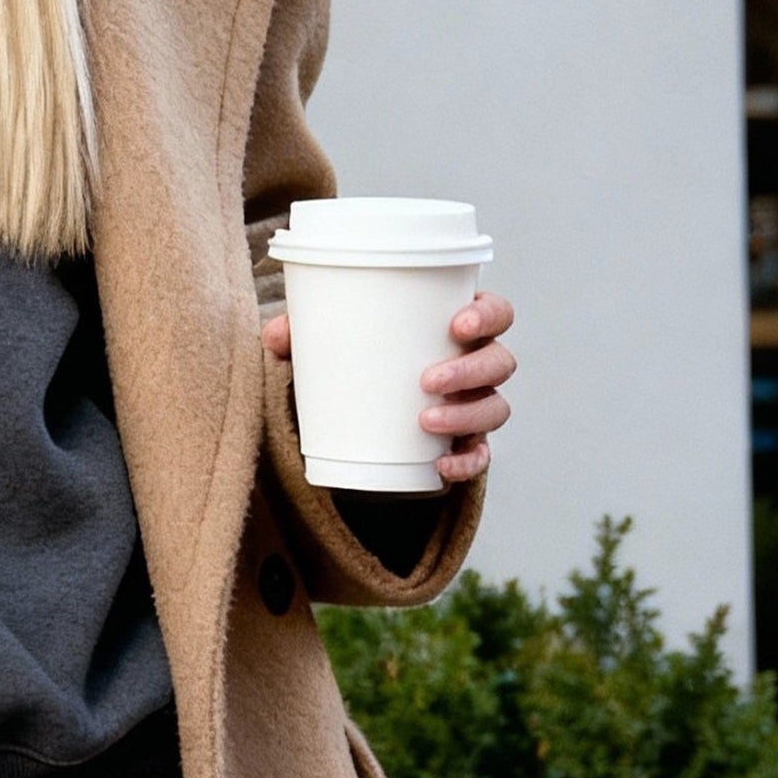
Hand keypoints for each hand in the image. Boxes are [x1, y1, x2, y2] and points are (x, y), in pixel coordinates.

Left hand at [260, 288, 515, 484]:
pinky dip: (466, 461)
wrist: (358, 413)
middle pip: (500, 361)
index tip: (458, 324)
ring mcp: (474, 404)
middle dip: (470, 370)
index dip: (489, 314)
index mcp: (455, 325)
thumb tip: (277, 335)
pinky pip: (480, 455)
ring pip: (495, 407)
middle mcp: (475, 363)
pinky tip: (442, 465)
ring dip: (466, 415)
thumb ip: (302, 332)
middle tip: (427, 380)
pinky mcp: (465, 442)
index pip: (496, 312)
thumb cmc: (357, 358)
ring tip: (425, 421)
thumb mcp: (330, 341)